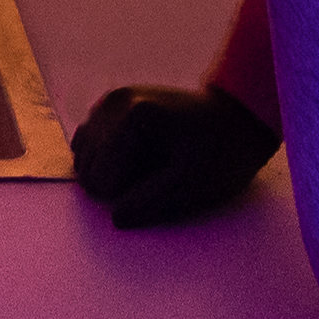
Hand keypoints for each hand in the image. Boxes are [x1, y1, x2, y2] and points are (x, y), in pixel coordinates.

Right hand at [65, 82, 278, 228]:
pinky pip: (88, 141)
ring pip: (82, 154)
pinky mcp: (111, 104)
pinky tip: (131, 160)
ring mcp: (110, 100)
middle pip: (87, 167)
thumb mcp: (189, 185)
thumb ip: (150, 202)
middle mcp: (114, 102)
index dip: (125, 197)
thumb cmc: (219, 154)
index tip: (160, 189)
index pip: (101, 179)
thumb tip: (116, 219)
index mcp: (133, 117)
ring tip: (143, 170)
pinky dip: (102, 157)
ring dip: (106, 171)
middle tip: (154, 180)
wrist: (236, 120)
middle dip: (115, 183)